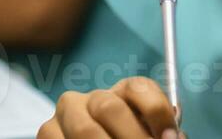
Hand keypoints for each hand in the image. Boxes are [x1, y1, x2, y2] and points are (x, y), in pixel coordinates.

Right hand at [39, 77, 181, 138]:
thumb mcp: (141, 134)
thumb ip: (158, 134)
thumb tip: (174, 138)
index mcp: (122, 94)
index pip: (139, 88)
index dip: (157, 111)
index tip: (170, 137)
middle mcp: (92, 99)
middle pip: (110, 108)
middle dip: (133, 137)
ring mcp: (66, 115)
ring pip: (86, 130)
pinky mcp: (47, 132)